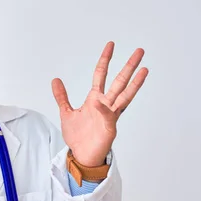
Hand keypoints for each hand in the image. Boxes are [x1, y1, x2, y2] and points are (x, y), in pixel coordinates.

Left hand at [52, 41, 148, 166]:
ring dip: (135, 83)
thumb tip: (55, 80)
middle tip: (140, 51)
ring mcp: (110, 116)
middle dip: (129, 66)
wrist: (81, 155)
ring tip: (144, 70)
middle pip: (119, 81)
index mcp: (95, 99)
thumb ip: (62, 97)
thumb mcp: (66, 113)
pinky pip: (108, 116)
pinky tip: (101, 103)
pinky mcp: (109, 128)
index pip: (101, 75)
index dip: (105, 60)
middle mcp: (105, 105)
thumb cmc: (78, 136)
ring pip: (124, 96)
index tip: (111, 45)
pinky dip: (104, 110)